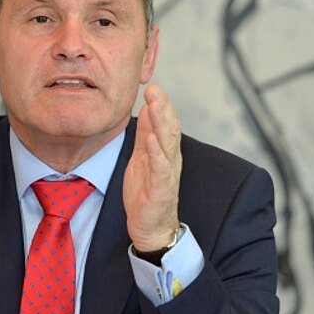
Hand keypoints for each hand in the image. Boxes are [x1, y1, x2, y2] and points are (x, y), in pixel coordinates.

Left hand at [123, 84, 181, 251]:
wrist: (150, 227)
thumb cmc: (146, 193)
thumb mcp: (143, 158)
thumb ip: (146, 135)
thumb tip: (148, 109)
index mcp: (165, 151)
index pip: (167, 123)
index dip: (162, 104)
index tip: (153, 86)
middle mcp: (170, 159)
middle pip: (170, 128)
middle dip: (163, 107)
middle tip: (155, 88)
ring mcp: (167, 173)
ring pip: (167, 144)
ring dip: (162, 123)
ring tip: (155, 105)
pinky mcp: (161, 188)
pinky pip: (160, 167)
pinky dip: (156, 151)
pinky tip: (151, 138)